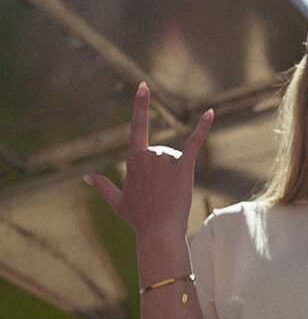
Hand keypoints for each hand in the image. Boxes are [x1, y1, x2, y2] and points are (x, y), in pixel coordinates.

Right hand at [84, 82, 213, 242]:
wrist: (158, 232)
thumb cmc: (138, 219)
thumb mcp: (117, 202)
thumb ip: (102, 186)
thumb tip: (86, 177)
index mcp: (134, 159)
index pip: (137, 126)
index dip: (141, 105)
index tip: (144, 86)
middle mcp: (150, 155)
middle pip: (160, 153)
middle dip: (161, 173)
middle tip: (159, 196)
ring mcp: (167, 161)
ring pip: (174, 158)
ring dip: (173, 175)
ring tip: (168, 195)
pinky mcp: (185, 168)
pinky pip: (194, 143)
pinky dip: (203, 128)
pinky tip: (211, 112)